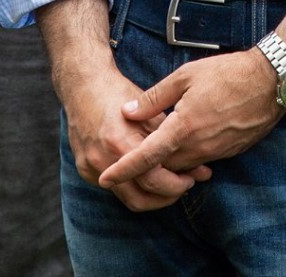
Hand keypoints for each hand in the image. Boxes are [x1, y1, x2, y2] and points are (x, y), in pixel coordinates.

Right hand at [58, 60, 210, 212]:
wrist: (83, 86)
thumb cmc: (120, 94)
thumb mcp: (150, 112)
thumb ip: (171, 141)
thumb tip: (201, 169)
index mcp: (120, 141)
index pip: (152, 180)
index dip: (176, 185)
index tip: (191, 179)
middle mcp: (102, 159)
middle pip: (139, 200)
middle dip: (165, 197)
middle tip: (184, 185)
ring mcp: (90, 167)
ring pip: (127, 199)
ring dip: (151, 196)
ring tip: (170, 182)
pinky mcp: (84, 171)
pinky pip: (115, 189)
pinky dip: (135, 186)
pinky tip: (149, 174)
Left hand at [97, 51, 285, 192]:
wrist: (271, 81)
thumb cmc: (227, 73)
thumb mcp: (185, 76)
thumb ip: (154, 97)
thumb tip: (127, 111)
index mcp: (183, 127)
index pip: (145, 156)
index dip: (123, 169)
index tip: (104, 178)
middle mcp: (197, 146)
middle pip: (162, 167)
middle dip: (147, 165)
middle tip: (132, 155)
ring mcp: (215, 152)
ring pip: (182, 167)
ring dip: (169, 161)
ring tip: (160, 146)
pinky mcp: (229, 152)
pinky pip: (201, 161)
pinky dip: (189, 157)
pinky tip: (188, 140)